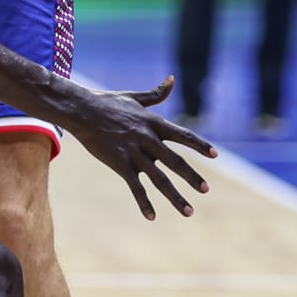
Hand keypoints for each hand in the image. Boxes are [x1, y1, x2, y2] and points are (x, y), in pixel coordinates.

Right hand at [66, 76, 215, 219]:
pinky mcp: (119, 164)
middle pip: (175, 161)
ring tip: (189, 212)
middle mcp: (147, 139)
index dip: (199, 145)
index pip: (183, 135)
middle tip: (205, 190)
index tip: (215, 155)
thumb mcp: (134, 97)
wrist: (81, 110)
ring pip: (159, 179)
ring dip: (175, 197)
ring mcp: (134, 153)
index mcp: (153, 122)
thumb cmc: (107, 102)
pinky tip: (152, 217)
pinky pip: (135, 187)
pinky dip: (144, 203)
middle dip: (192, 177)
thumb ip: (156, 94)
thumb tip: (172, 79)